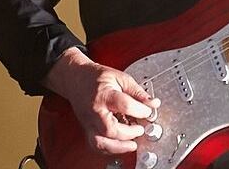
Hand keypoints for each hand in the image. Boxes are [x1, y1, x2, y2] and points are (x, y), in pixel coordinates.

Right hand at [43, 47, 160, 154]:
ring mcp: (89, 122)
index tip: (149, 111)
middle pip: (111, 129)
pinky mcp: (87, 129)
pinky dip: (109, 149)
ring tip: (132, 144)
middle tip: (140, 129)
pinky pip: (96, 145)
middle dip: (130, 133)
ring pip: (101, 142)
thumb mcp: (120, 78)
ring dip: (119, 147)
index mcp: (104, 95)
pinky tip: (120, 145)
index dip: (141, 110)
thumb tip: (153, 103)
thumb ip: (137, 92)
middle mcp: (95, 111)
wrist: (75, 79)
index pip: (125, 105)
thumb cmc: (96, 78)